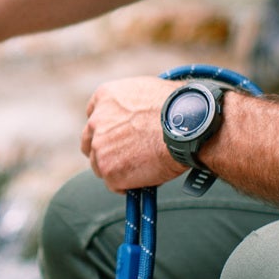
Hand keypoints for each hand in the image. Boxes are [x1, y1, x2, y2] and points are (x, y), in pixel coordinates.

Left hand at [81, 75, 181, 192]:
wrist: (188, 127)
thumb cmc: (179, 109)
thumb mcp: (148, 92)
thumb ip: (133, 106)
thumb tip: (140, 118)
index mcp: (105, 96)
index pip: (94, 115)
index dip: (105, 128)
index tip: (116, 136)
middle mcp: (96, 120)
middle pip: (90, 142)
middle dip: (104, 150)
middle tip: (123, 158)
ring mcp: (99, 146)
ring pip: (100, 165)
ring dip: (116, 169)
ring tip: (142, 170)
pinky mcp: (108, 170)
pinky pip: (114, 184)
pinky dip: (126, 186)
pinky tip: (144, 180)